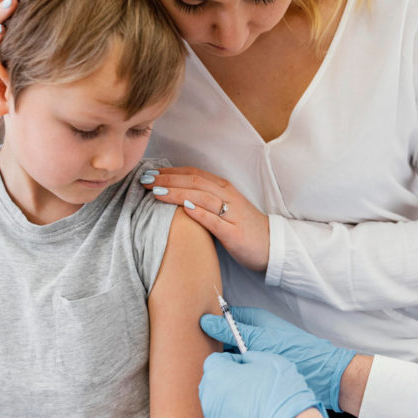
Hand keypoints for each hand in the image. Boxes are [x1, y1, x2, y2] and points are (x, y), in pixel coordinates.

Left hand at [143, 167, 270, 271]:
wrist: (273, 247)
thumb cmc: (245, 229)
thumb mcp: (225, 209)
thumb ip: (204, 200)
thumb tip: (175, 197)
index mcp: (224, 189)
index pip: (193, 173)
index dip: (170, 171)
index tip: (149, 173)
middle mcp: (228, 197)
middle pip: (194, 181)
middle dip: (167, 179)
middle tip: (144, 180)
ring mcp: (232, 214)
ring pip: (202, 196)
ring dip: (178, 192)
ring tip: (156, 191)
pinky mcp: (235, 234)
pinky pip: (215, 221)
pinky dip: (199, 213)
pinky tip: (184, 208)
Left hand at [199, 351, 330, 417]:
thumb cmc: (282, 395)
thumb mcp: (270, 361)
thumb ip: (249, 357)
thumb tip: (245, 360)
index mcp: (217, 375)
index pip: (215, 361)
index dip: (231, 361)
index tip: (243, 366)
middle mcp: (210, 400)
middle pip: (213, 385)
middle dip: (228, 383)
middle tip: (251, 385)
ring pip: (219, 408)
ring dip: (232, 404)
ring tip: (256, 406)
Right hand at [200, 307, 355, 411]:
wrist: (324, 376)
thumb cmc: (297, 353)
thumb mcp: (260, 340)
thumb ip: (232, 332)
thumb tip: (205, 321)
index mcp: (255, 321)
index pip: (224, 317)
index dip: (207, 321)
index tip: (187, 327)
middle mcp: (254, 335)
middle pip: (225, 336)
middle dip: (209, 342)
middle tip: (186, 350)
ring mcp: (257, 352)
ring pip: (230, 353)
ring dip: (218, 359)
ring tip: (197, 365)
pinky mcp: (259, 369)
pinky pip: (238, 367)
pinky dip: (228, 371)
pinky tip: (216, 378)